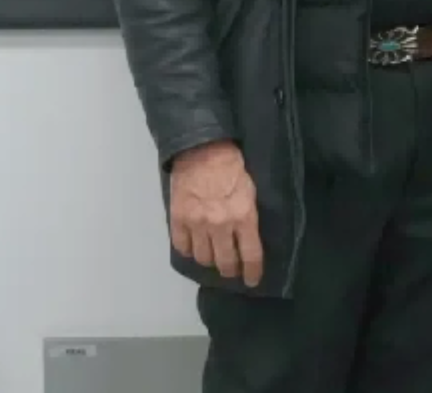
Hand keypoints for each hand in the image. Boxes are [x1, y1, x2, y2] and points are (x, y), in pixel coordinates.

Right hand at [168, 139, 262, 287]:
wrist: (203, 150)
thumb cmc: (234, 166)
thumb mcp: (252, 190)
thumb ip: (249, 216)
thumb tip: (250, 237)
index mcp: (244, 217)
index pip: (251, 255)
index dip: (252, 272)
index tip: (252, 280)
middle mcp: (221, 225)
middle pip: (225, 262)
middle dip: (230, 270)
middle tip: (232, 271)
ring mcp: (197, 224)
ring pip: (203, 258)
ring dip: (210, 261)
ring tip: (214, 257)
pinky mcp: (178, 219)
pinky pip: (182, 246)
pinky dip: (188, 250)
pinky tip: (194, 246)